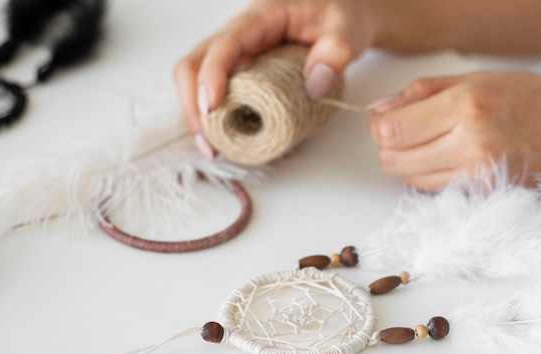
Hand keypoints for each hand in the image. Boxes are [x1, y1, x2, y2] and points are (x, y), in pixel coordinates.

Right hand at [174, 0, 381, 157]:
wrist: (342, 16)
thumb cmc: (341, 15)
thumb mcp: (346, 28)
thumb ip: (336, 50)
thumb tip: (315, 84)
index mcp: (260, 18)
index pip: (225, 43)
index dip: (212, 74)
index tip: (211, 106)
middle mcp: (240, 36)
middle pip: (194, 63)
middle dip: (193, 105)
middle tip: (210, 144)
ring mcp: (238, 56)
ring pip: (198, 81)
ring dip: (199, 117)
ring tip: (214, 150)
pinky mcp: (243, 74)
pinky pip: (219, 94)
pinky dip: (216, 119)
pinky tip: (226, 141)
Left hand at [367, 71, 540, 190]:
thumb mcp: (482, 77)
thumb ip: (424, 91)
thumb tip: (379, 108)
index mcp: (467, 105)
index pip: (391, 129)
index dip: (380, 125)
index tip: (389, 118)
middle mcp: (469, 143)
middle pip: (392, 158)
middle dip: (390, 144)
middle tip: (410, 131)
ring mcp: (477, 175)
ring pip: (408, 178)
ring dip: (408, 161)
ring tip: (434, 143)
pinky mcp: (482, 196)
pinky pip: (432, 189)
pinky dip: (428, 176)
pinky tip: (449, 158)